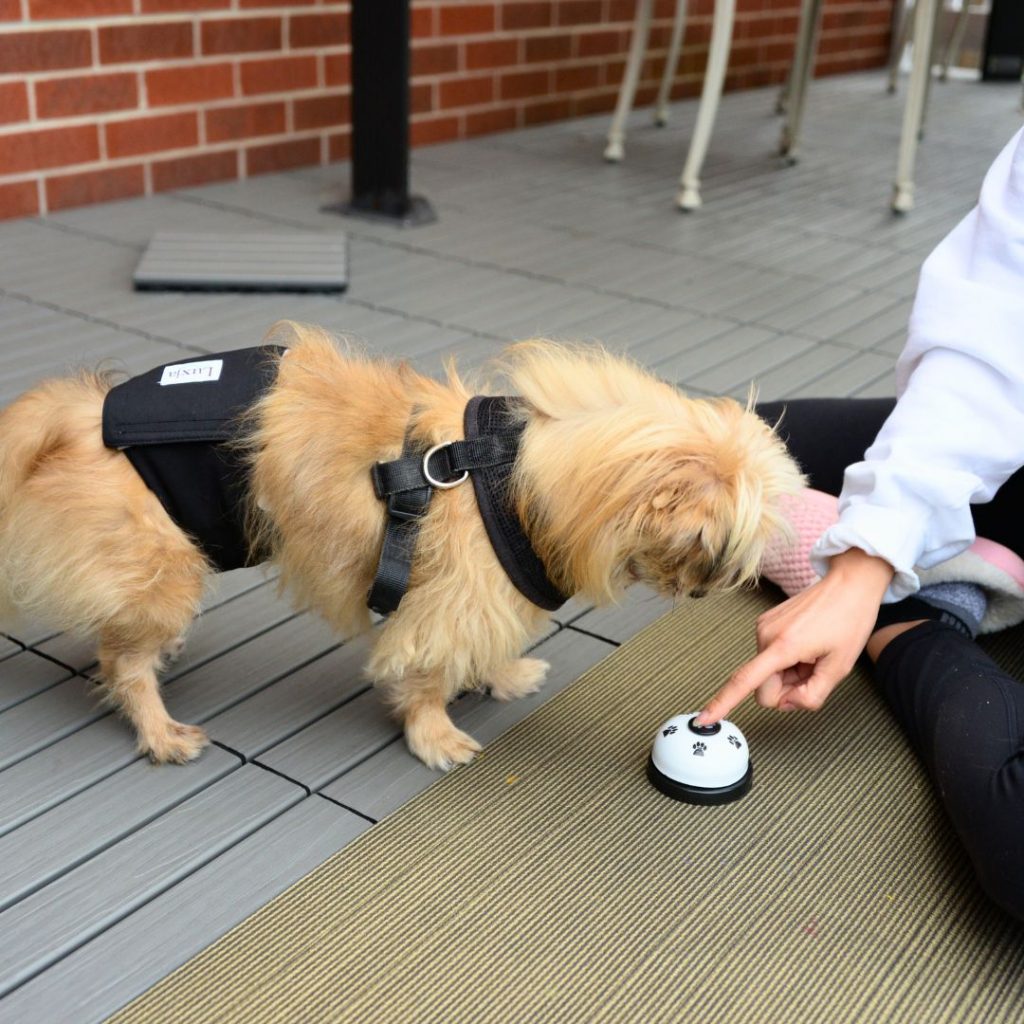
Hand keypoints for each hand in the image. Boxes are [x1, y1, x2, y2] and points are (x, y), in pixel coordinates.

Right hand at [696, 548, 893, 723]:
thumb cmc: (848, 621)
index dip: (723, 703)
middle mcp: (765, 634)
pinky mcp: (765, 623)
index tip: (704, 718)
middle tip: (813, 673)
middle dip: (785, 689)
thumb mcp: (840, 667)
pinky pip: (769, 657)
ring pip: (766, 673)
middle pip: (762, 686)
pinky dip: (786, 661)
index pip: (745, 681)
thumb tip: (787, 703)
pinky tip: (805, 647)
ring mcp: (763, 627)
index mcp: (783, 646)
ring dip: (788, 673)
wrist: (849, 584)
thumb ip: (812, 695)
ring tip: (812, 656)